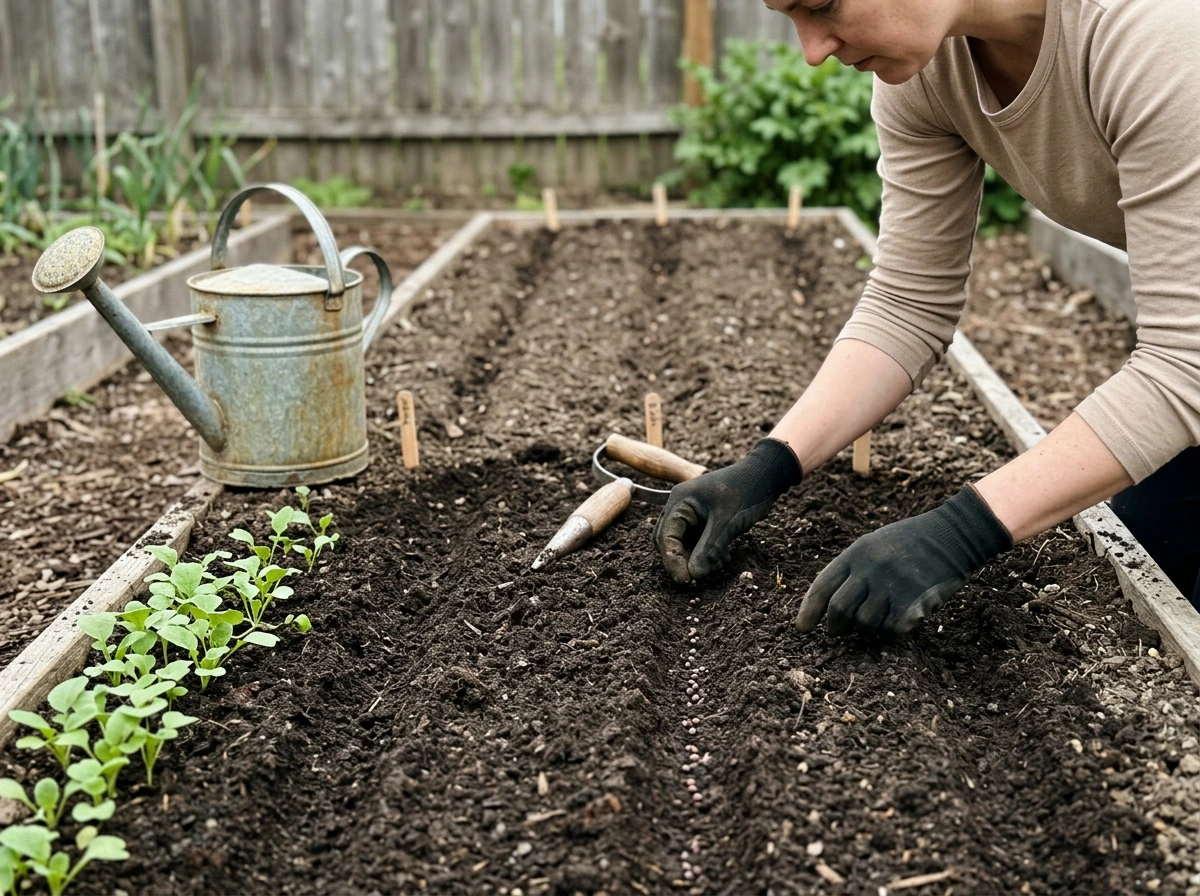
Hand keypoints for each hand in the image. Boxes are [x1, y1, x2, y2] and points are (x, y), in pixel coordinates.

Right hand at [654, 438, 801, 582]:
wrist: (765, 475)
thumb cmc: (746, 492)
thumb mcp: (727, 523)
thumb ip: (708, 549)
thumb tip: (693, 575)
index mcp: (680, 501)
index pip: (666, 535)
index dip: (672, 560)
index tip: (685, 580)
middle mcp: (681, 506)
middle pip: (669, 540)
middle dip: (681, 560)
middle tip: (695, 579)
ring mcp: (692, 512)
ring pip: (684, 542)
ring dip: (696, 558)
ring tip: (717, 564)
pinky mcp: (704, 518)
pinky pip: (697, 540)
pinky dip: (706, 552)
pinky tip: (723, 558)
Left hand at [794, 485, 1011, 635]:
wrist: (952, 535)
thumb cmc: (909, 542)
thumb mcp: (873, 545)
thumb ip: (852, 570)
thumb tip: (827, 606)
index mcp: (856, 554)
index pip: (822, 587)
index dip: (808, 611)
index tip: (802, 628)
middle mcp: (870, 570)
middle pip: (840, 611)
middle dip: (835, 626)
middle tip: (837, 632)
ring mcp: (892, 586)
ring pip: (865, 623)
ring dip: (866, 627)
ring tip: (874, 619)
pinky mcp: (914, 602)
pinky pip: (892, 628)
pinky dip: (891, 628)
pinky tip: (898, 616)